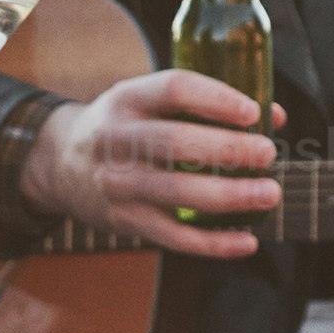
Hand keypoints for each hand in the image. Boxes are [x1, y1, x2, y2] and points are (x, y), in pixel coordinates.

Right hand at [25, 68, 278, 260]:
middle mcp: (117, 139)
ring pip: (176, 193)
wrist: (58, 164)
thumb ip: (205, 105)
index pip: (173, 88)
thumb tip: (274, 116)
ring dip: (229, 197)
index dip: (215, 99)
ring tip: (269, 193)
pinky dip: (213, 243)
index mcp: (128, 99)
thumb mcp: (148, 101)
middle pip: (175, 143)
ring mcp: (118, 184)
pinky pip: (172, 237)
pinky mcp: (124, 221)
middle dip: (227, 149)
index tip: (252, 111)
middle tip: (268, 153)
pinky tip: (247, 241)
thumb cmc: (124, 127)